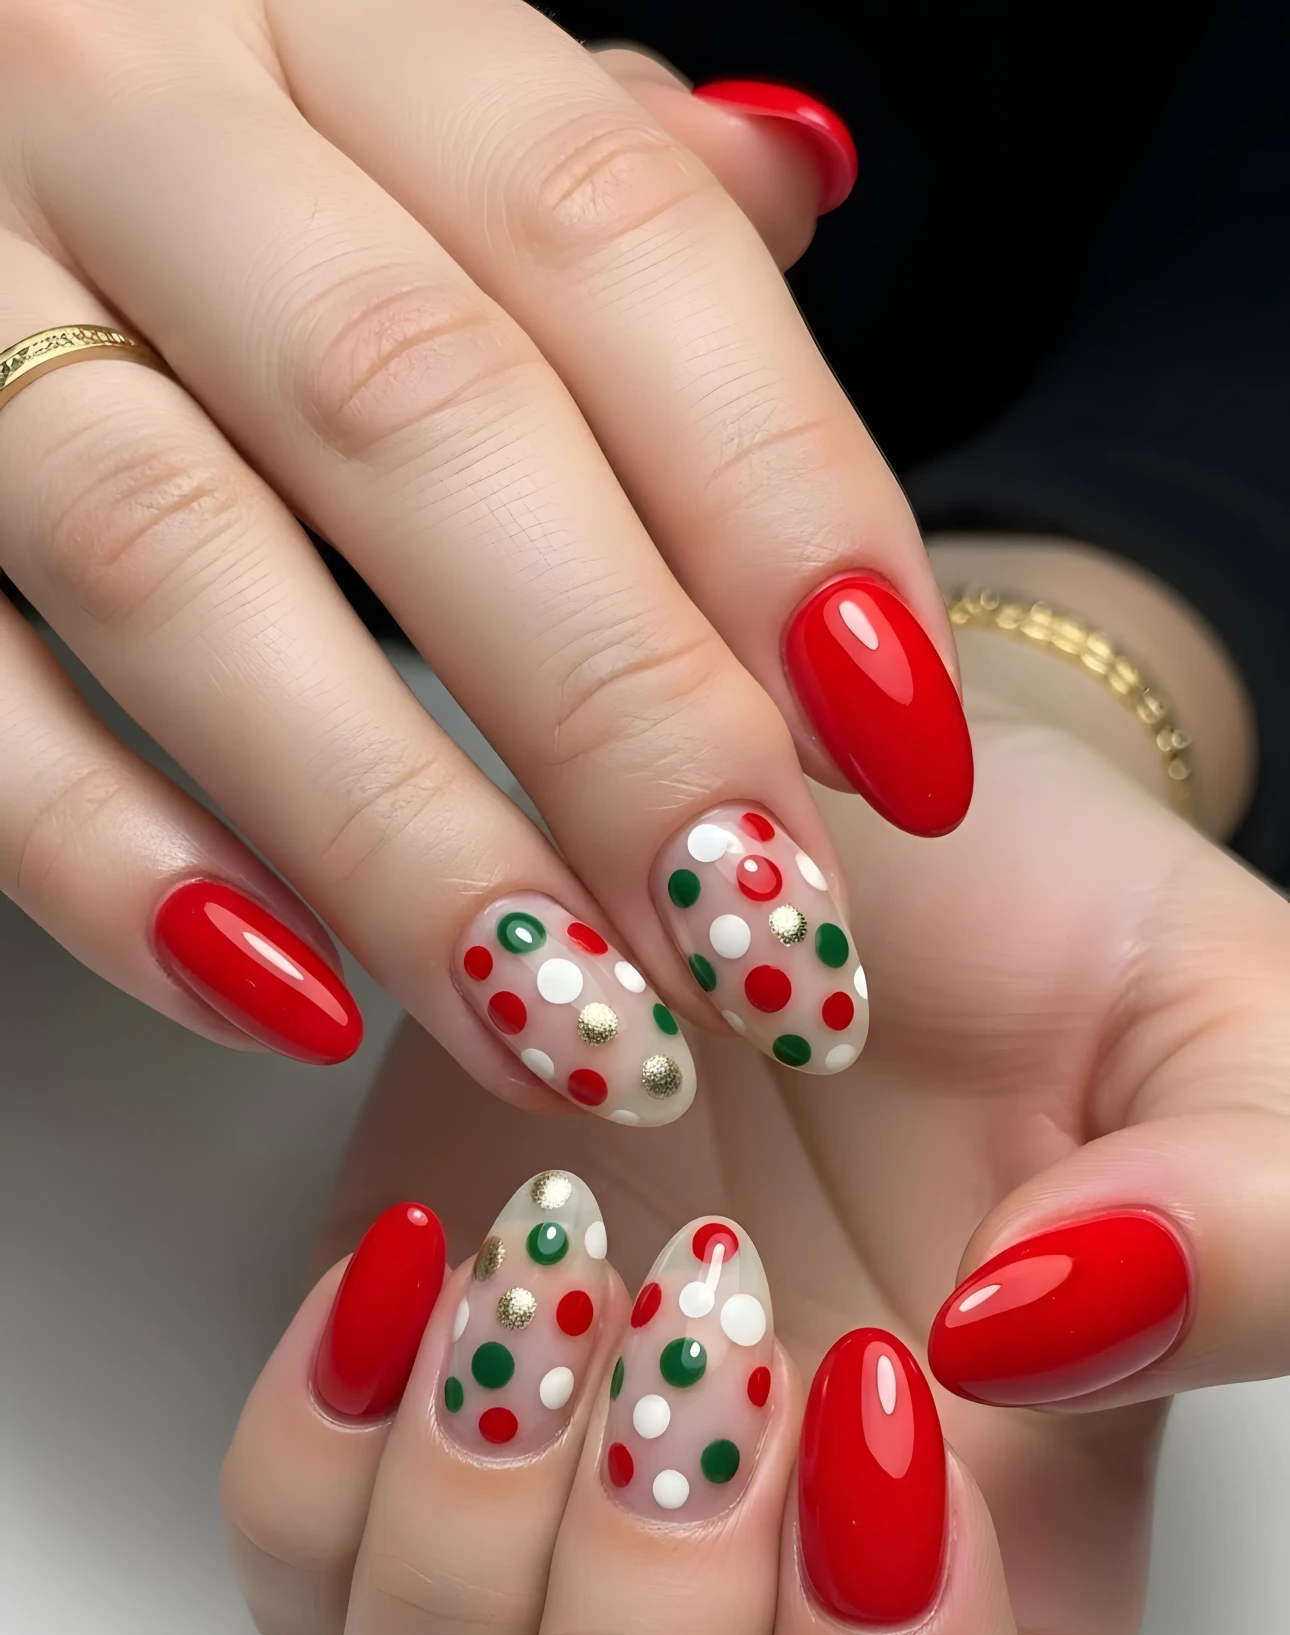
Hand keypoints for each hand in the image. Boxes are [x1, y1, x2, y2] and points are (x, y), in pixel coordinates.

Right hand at [0, 0, 968, 1121]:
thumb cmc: (187, 113)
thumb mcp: (384, 61)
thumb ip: (572, 151)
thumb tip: (789, 187)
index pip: (602, 226)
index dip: (778, 492)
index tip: (901, 746)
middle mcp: (125, 101)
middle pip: (413, 407)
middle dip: (616, 702)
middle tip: (756, 930)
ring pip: (175, 563)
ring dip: (400, 833)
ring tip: (572, 1028)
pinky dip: (116, 866)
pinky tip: (291, 1003)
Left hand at [220, 702, 1289, 1634]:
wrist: (812, 827)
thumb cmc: (1030, 944)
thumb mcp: (1217, 1026)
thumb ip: (1250, 1216)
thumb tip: (1039, 1340)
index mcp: (1014, 1634)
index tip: (884, 1421)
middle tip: (708, 1343)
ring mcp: (546, 1581)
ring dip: (463, 1581)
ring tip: (558, 1275)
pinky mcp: (387, 1450)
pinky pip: (278, 1591)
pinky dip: (324, 1448)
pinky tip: (438, 1247)